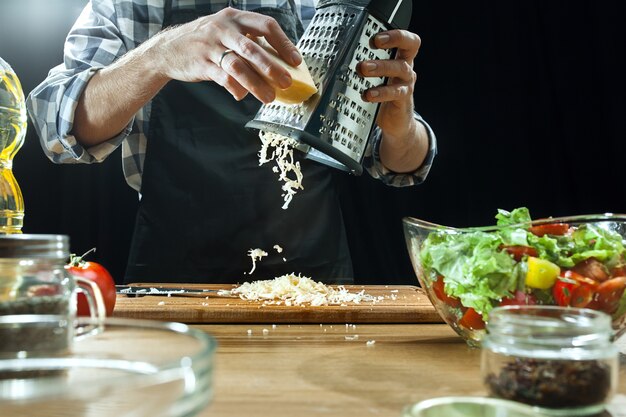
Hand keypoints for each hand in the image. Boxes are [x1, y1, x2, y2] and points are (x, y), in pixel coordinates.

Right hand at [147, 7, 301, 102]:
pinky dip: (236, 88)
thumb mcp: (227, 32)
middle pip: (253, 48)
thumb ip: (250, 43)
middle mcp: (224, 28)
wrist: (169, 49)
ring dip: (257, 84)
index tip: (296, 61)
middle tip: (286, 82)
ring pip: (239, 66)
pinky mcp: (202, 63)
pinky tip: (242, 95)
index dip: (284, 43)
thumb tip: (279, 63)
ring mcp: (211, 46)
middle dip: (272, 67)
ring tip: (269, 97)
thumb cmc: (207, 42)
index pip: (266, 25)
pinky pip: (223, 78)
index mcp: (235, 17)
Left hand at [358, 29, 419, 136]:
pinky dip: (380, 92)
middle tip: (371, 44)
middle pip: (409, 47)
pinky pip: (395, 93)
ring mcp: (406, 83)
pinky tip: (368, 94)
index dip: (396, 34)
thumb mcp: (376, 78)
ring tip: (363, 68)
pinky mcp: (403, 100)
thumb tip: (334, 58)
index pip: (407, 39)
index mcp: (401, 58)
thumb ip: (364, 66)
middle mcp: (406, 68)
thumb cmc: (383, 95)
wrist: (395, 123)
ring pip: (400, 69)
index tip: (377, 37)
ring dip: (381, 66)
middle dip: (390, 42)